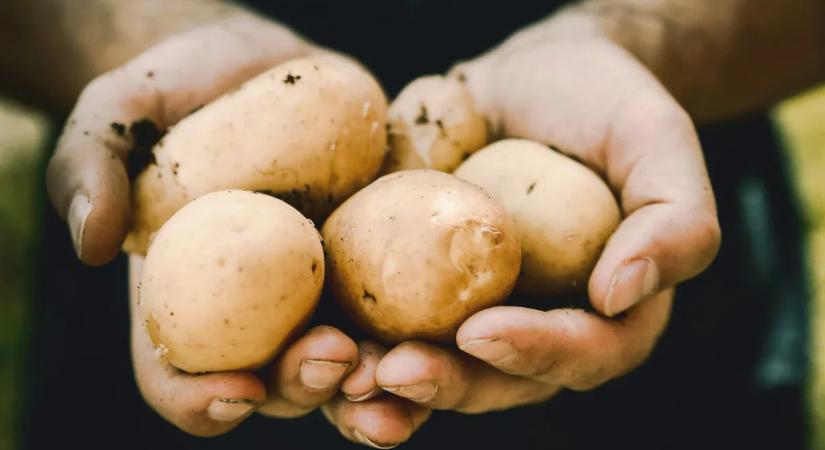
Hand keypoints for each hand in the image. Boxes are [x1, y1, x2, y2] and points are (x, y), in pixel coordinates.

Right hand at [54, 14, 424, 441]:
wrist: (253, 65)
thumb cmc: (174, 94)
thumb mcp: (118, 114)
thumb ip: (89, 166)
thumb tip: (92, 242)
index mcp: (186, 303)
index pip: (180, 378)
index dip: (201, 400)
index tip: (237, 390)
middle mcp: (258, 316)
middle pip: (279, 383)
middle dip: (308, 386)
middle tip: (336, 356)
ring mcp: (323, 294)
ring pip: (351, 365)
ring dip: (380, 382)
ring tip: (403, 365)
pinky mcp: (379, 260)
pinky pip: (407, 307)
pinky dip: (429, 326)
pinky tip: (457, 322)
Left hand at [372, 25, 719, 419]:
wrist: (532, 77)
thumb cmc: (604, 105)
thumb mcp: (657, 142)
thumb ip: (675, 219)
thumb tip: (622, 294)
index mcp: (602, 313)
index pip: (580, 353)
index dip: (534, 353)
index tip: (484, 332)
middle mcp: (532, 326)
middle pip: (494, 382)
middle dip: (445, 384)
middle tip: (396, 372)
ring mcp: (468, 310)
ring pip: (429, 371)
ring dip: (382, 388)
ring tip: (343, 377)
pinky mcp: (413, 285)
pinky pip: (378, 324)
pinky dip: (345, 339)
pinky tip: (311, 338)